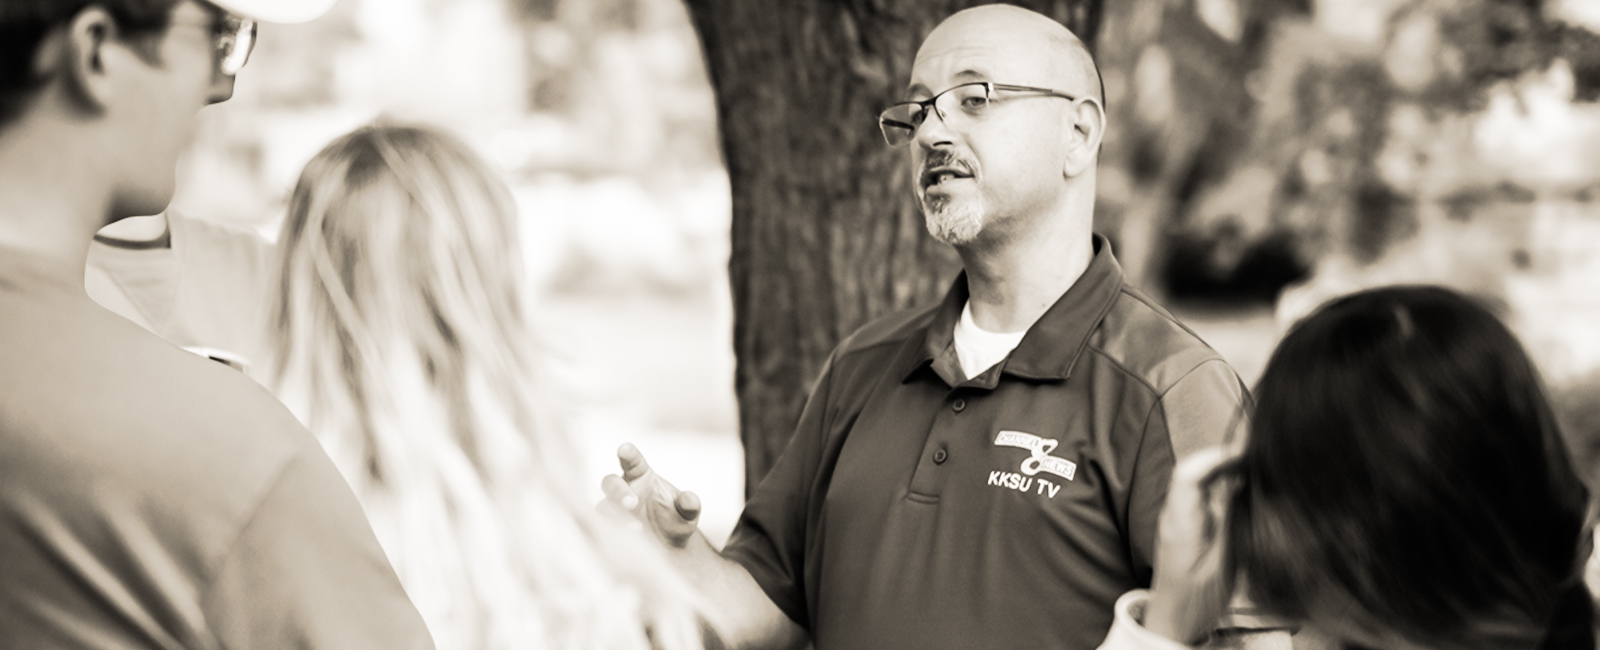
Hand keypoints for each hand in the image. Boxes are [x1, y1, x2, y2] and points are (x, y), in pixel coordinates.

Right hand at [600, 443, 702, 547]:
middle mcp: (624, 489)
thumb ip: (690, 504)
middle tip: (632, 503)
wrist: (669, 545)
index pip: (633, 461)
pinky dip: (611, 532)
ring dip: (616, 516)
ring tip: (636, 528)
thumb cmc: (676, 519)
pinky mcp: (610, 528)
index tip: (624, 449)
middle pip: (611, 483)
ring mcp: (614, 510)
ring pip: (603, 507)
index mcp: (641, 475)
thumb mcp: (688, 513)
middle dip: (619, 492)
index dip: (628, 454)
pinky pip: (602, 528)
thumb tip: (689, 500)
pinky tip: (625, 540)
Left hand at [1144, 445, 1237, 643]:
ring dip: (1222, 469)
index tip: (1245, 454)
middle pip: (1193, 471)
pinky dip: (1220, 485)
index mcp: (1181, 520)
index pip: (1189, 473)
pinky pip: (1201, 495)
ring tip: (1252, 466)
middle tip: (1256, 455)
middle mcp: (1174, 513)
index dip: (1216, 457)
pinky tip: (1241, 488)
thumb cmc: (1197, 597)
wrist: (1175, 619)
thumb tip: (1241, 482)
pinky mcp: (1186, 525)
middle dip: (1223, 458)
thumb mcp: (1223, 559)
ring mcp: (1178, 518)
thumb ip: (1231, 518)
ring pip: (1197, 481)